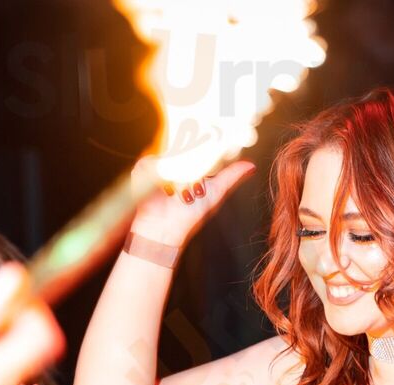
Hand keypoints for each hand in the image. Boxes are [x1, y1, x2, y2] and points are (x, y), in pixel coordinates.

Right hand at [130, 156, 255, 248]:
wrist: (165, 231)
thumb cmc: (189, 215)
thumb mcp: (215, 193)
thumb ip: (231, 176)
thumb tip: (251, 165)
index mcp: (190, 164)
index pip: (198, 145)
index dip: (206, 145)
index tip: (212, 151)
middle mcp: (174, 161)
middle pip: (182, 147)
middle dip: (190, 166)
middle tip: (193, 189)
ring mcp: (157, 165)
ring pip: (169, 157)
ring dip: (178, 178)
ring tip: (180, 197)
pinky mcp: (142, 171)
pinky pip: (150, 164)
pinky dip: (161, 179)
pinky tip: (167, 194)